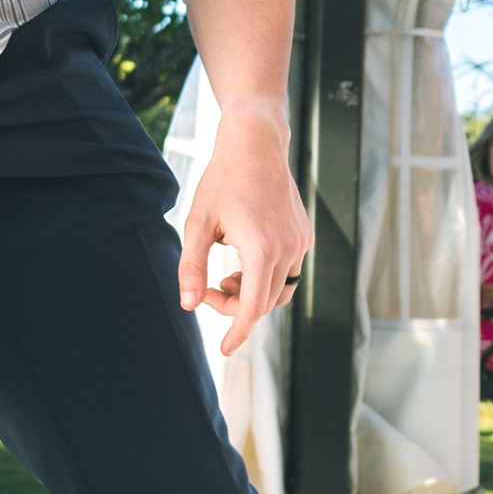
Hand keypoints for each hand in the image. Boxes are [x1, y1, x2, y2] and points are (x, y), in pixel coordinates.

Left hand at [178, 101, 307, 356]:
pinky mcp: (304, 234)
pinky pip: (288, 269)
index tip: (225, 349)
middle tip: (210, 289)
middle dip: (236, 306)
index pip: (253, 308)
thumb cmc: (222, 181)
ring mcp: (300, 242)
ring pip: (279, 289)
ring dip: (253, 293)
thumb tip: (188, 306)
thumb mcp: (198, 224)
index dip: (238, 331)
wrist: (255, 144)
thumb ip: (192, 267)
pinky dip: (266, 276)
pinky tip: (244, 258)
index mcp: (262, 249)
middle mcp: (288, 249)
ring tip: (228, 276)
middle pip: (265, 302)